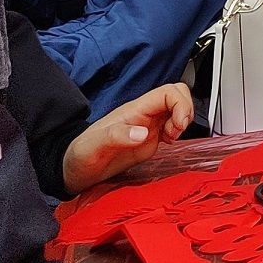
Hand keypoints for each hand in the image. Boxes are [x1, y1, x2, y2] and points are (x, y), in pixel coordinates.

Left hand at [62, 82, 193, 193]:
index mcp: (134, 111)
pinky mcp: (151, 139)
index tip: (178, 126)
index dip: (181, 104)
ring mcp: (149, 126)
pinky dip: (179, 133)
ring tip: (171, 139)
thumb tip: (143, 132)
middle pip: (177, 95)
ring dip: (183, 123)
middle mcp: (144, 115)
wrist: (75, 171)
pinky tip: (168, 143)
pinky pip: (174, 126)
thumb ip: (116, 136)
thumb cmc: (80, 157)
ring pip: (178, 109)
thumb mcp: (93, 147)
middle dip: (186, 111)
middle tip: (176, 132)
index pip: (168, 92)